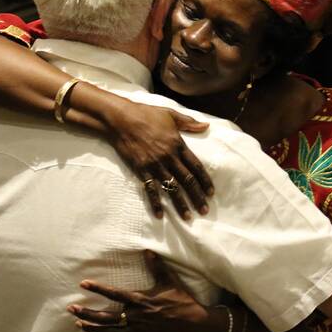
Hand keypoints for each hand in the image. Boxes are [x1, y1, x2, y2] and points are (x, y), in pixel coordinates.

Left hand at [67, 251, 221, 331]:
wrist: (192, 322)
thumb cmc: (180, 300)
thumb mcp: (169, 280)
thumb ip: (156, 266)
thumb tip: (147, 250)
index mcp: (140, 299)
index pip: (114, 293)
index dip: (98, 288)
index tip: (84, 284)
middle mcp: (135, 316)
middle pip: (105, 315)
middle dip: (87, 312)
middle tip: (72, 309)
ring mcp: (136, 330)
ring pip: (108, 330)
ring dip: (91, 327)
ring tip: (77, 323)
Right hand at [106, 101, 213, 219]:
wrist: (121, 119)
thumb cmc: (146, 114)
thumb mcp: (171, 114)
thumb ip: (189, 123)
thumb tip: (206, 126)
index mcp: (178, 144)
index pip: (196, 166)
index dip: (204, 181)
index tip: (210, 193)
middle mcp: (168, 157)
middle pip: (186, 180)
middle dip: (196, 197)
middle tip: (204, 210)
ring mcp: (154, 164)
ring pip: (171, 188)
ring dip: (180, 204)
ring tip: (188, 217)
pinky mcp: (141, 169)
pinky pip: (150, 189)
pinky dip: (155, 203)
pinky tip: (160, 215)